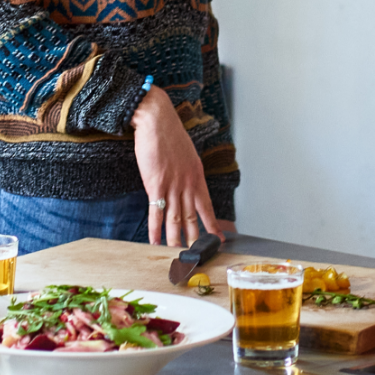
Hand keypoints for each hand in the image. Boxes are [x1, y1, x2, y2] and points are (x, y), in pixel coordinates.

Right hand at [133, 87, 225, 246]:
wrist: (156, 121)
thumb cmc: (169, 134)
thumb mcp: (186, 154)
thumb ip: (187, 172)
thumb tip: (185, 184)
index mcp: (197, 176)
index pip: (207, 206)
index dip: (212, 225)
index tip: (218, 238)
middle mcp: (188, 184)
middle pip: (193, 217)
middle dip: (196, 238)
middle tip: (199, 253)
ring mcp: (172, 187)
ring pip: (176, 220)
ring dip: (176, 239)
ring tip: (178, 254)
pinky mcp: (156, 186)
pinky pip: (156, 213)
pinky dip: (155, 230)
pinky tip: (155, 241)